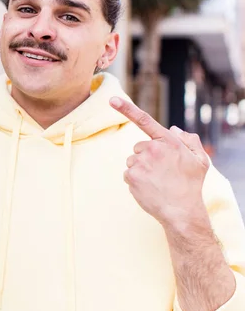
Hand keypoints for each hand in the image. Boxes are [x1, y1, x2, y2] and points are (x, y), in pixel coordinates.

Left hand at [110, 97, 209, 226]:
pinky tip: (149, 187)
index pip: (144, 120)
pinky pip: (128, 174)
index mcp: (168, 141)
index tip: (111, 99)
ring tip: (157, 181)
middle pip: (139, 148)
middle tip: (163, 171)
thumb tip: (173, 128)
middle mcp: (152, 148)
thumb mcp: (200, 160)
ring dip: (141, 169)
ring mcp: (140, 162)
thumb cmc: (191, 185)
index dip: (126, 108)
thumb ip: (189, 141)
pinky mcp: (131, 175)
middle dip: (147, 157)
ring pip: (132, 161)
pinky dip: (135, 180)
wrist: (181, 211)